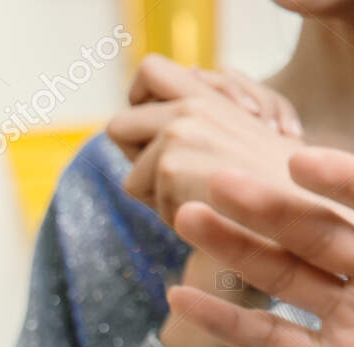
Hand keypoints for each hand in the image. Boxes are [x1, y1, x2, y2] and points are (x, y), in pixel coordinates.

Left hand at [108, 55, 300, 227]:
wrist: (293, 209)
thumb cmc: (264, 182)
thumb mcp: (231, 137)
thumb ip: (192, 121)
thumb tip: (151, 106)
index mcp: (207, 94)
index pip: (150, 73)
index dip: (138, 101)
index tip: (148, 127)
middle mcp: (191, 106)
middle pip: (118, 126)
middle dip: (133, 157)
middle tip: (169, 175)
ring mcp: (178, 132)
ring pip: (130, 173)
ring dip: (156, 193)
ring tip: (200, 194)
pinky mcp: (169, 164)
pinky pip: (142, 195)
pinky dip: (165, 210)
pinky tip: (202, 206)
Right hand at [166, 150, 353, 346]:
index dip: (344, 182)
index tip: (296, 163)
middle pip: (319, 235)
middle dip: (266, 208)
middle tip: (213, 183)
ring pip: (286, 278)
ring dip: (234, 249)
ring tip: (184, 219)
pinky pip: (273, 337)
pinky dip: (227, 319)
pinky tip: (180, 300)